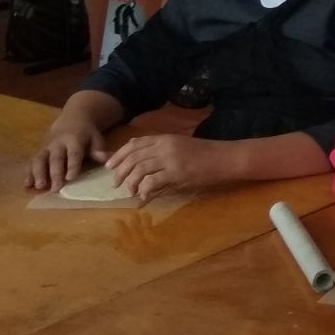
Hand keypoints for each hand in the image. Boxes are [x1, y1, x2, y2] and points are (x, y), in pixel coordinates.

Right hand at [26, 117, 109, 190]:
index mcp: (74, 140)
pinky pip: (32, 162)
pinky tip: (26, 184)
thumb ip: (99, 150)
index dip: (72, 165)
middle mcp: (58, 143)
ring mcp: (46, 147)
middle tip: (55, 188)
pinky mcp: (39, 151)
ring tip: (39, 187)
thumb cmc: (86, 134)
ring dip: (38, 173)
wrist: (72, 120)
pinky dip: (28, 173)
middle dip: (55, 173)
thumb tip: (107, 160)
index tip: (70, 178)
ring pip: (40, 159)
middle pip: (55, 159)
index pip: (74, 153)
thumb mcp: (96, 138)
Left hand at [104, 134, 233, 201]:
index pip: (134, 144)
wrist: (225, 157)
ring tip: (129, 191)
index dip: (119, 155)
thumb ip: (160, 150)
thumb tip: (138, 159)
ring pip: (139, 169)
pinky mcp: (176, 172)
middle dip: (120, 171)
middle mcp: (164, 146)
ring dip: (130, 182)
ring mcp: (170, 159)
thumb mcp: (180, 146)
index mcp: (165, 138)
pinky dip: (144, 190)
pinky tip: (143, 196)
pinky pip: (152, 181)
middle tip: (115, 183)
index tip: (110, 166)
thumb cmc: (204, 153)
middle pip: (133, 157)